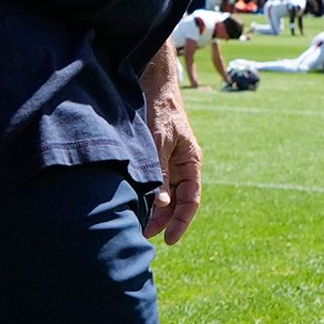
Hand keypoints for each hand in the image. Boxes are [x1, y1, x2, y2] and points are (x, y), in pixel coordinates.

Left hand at [146, 87, 204, 246]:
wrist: (152, 83)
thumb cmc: (160, 109)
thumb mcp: (160, 142)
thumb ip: (161, 173)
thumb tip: (160, 205)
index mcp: (191, 162)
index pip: (191, 200)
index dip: (182, 222)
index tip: (169, 240)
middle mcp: (182, 165)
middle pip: (176, 201)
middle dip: (163, 219)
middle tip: (143, 233)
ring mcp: (168, 161)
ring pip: (163, 193)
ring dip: (152, 208)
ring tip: (136, 221)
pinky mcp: (154, 156)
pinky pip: (153, 180)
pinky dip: (145, 193)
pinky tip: (132, 200)